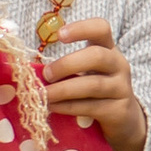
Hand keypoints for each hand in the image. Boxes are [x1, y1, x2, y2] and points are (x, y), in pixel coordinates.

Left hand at [43, 17, 147, 150]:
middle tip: (46, 75)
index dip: (81, 28)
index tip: (59, 36)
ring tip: (44, 95)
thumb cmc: (95, 92)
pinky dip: (68, 107)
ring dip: (63, 89)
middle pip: (97, 56)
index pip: (101, 28)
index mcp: (108, 50)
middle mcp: (119, 65)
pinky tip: (52, 107)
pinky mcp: (119, 110)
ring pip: (93, 84)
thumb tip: (26, 69)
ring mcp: (122, 88)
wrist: (124, 121)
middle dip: (67, 64)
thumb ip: (66, 68)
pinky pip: (91, 107)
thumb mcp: (86, 73)